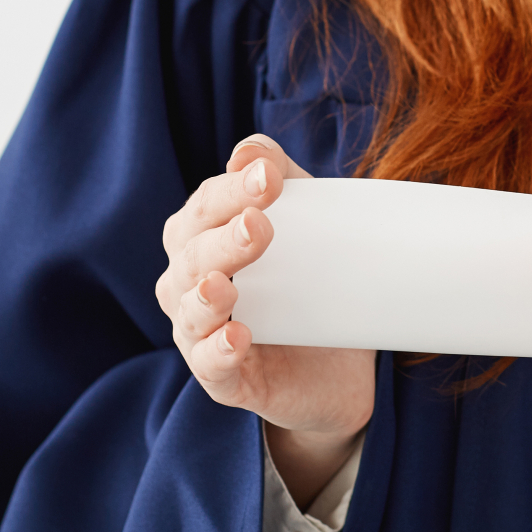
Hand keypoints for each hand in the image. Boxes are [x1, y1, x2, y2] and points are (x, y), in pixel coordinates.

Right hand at [155, 134, 375, 505]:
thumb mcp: (305, 221)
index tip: (269, 176)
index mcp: (201, 242)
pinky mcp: (225, 380)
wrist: (341, 364)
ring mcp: (202, 335)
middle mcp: (190, 286)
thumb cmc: (310, 281)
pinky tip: (236, 337)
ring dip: (205, 296)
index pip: (203, 209)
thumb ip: (279, 176)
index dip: (229, 190)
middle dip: (221, 239)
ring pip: (190, 313)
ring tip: (226, 285)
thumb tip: (248, 152)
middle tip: (258, 224)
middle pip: (191, 257)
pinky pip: (209, 367)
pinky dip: (217, 352)